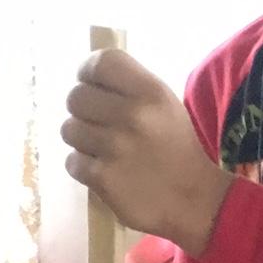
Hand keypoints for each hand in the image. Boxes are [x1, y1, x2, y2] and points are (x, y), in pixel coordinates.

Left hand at [62, 50, 232, 255]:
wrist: (193, 200)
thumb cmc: (176, 148)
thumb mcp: (165, 106)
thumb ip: (130, 87)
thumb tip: (86, 78)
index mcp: (150, 92)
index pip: (102, 62)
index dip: (88, 71)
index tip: (91, 85)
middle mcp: (132, 115)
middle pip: (76, 96)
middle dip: (83, 110)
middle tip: (99, 124)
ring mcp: (115, 147)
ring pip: (69, 129)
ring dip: (81, 140)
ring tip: (103, 149)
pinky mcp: (102, 177)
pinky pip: (72, 161)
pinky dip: (84, 167)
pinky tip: (104, 170)